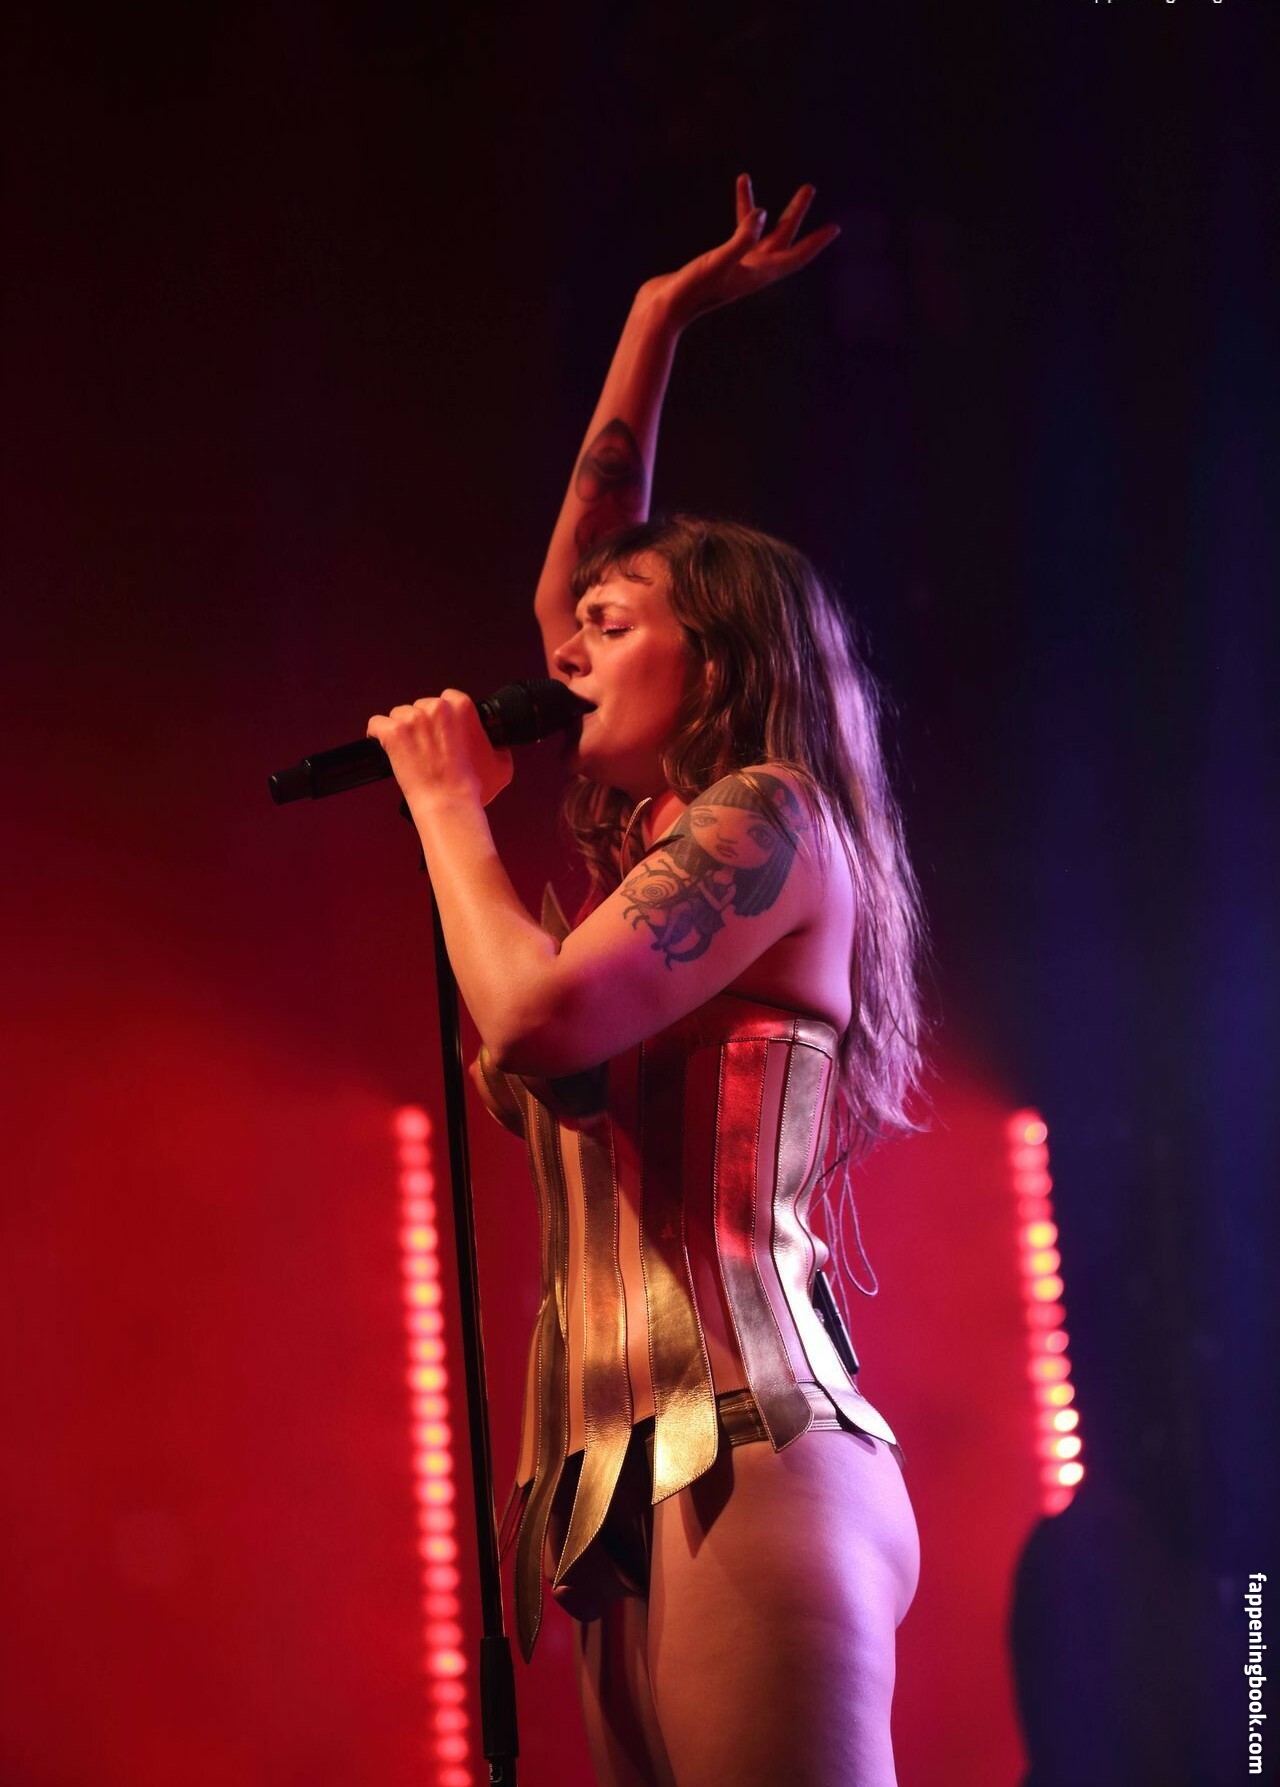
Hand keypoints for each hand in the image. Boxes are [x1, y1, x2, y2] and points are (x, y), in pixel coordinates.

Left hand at [366, 690, 513, 809]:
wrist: (450, 804)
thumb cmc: (474, 787)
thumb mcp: (502, 763)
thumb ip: (497, 745)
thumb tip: (495, 743)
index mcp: (462, 707)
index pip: (447, 698)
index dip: (442, 718)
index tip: (441, 732)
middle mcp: (437, 707)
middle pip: (421, 706)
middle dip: (422, 724)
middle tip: (426, 747)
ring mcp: (412, 718)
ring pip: (399, 714)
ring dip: (403, 730)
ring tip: (409, 752)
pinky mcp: (392, 731)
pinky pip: (376, 724)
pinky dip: (378, 734)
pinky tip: (384, 745)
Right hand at [637, 174, 839, 330]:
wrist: (662, 309)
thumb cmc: (691, 290)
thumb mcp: (718, 261)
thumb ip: (741, 238)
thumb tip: (760, 212)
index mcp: (758, 274)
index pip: (795, 256)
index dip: (816, 242)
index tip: (835, 228)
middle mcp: (752, 271)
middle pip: (782, 239)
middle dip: (795, 213)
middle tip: (808, 188)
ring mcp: (736, 267)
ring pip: (758, 234)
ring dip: (762, 209)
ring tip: (751, 179)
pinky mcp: (719, 262)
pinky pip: (738, 234)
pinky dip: (740, 214)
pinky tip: (740, 196)